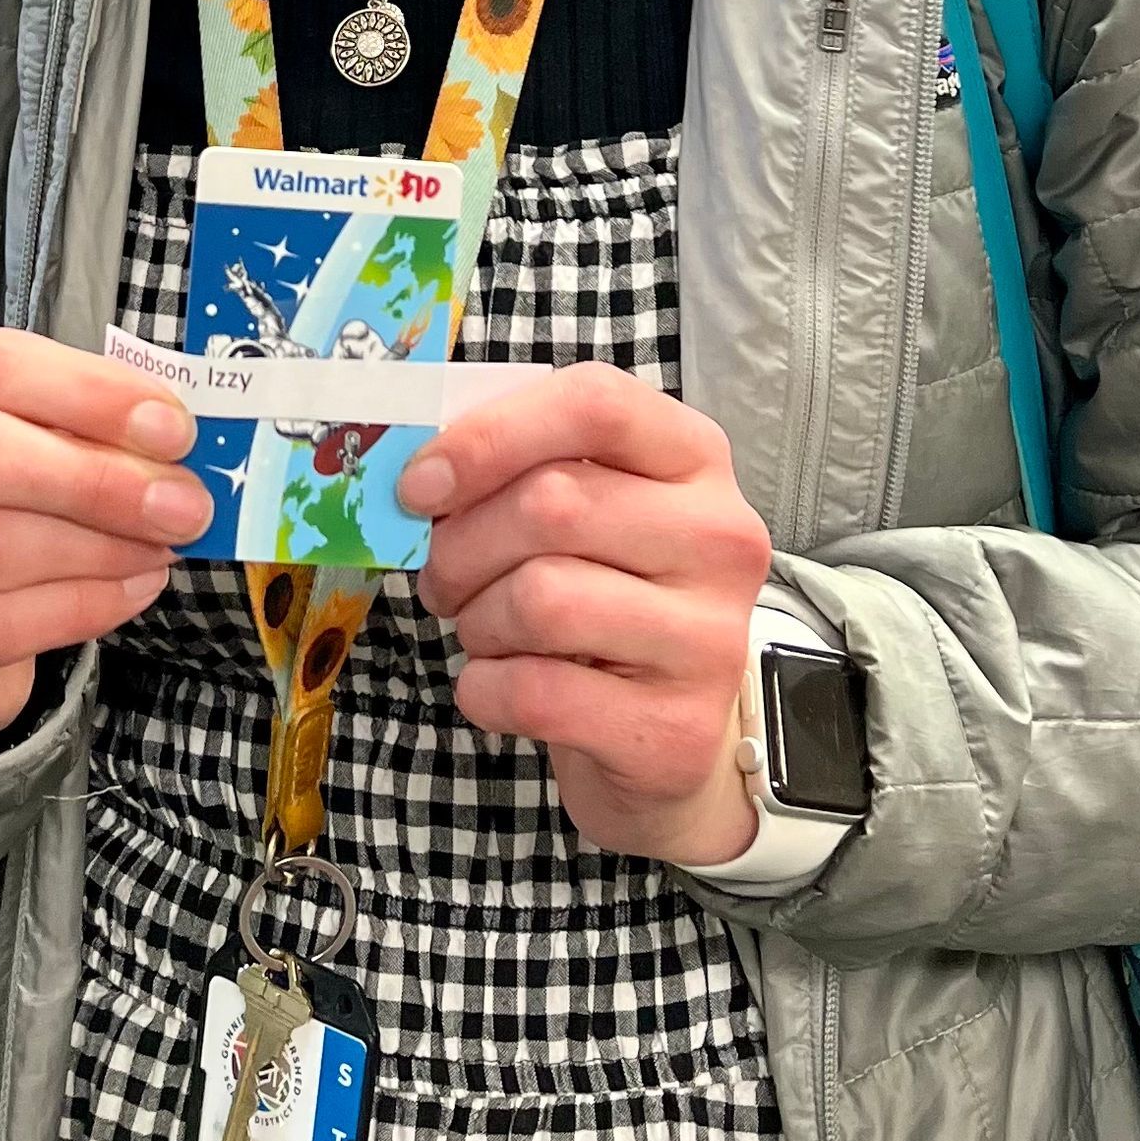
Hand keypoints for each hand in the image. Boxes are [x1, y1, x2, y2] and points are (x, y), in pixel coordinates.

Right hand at [0, 328, 211, 749]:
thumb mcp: (12, 433)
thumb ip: (73, 418)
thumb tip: (167, 434)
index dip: (89, 393)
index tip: (174, 427)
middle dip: (93, 477)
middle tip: (183, 502)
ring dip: (93, 547)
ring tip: (161, 548)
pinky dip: (75, 608)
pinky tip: (131, 592)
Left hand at [400, 362, 771, 866]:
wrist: (666, 734)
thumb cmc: (606, 594)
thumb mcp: (586, 509)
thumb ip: (520, 466)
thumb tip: (421, 471)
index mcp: (694, 458)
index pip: (595, 406)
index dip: (490, 436)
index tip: (420, 483)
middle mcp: (720, 538)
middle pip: (553, 505)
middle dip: (463, 545)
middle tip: (443, 575)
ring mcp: (708, 638)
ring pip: (541, 600)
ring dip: (477, 621)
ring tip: (484, 630)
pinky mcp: (675, 728)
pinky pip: (535, 692)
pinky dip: (486, 690)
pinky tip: (500, 685)